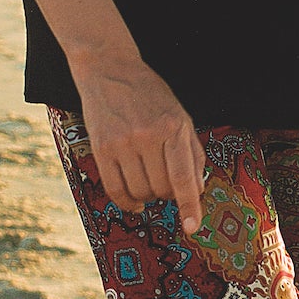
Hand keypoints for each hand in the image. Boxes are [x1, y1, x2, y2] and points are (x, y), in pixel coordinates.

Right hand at [73, 52, 206, 234]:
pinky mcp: (100, 148)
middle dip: (168, 194)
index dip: (190, 206)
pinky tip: (134, 200)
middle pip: (162, 188)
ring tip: (150, 182)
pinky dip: (127, 201)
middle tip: (167, 182)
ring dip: (148, 196)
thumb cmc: (152, 96)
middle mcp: (147, 136)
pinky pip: (114, 189)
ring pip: (140, 191)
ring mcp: (121, 143)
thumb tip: (197, 190)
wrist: (110, 71)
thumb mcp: (182, 117)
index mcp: (174, 128)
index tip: (193, 228)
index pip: (184, 177)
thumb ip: (192, 152)